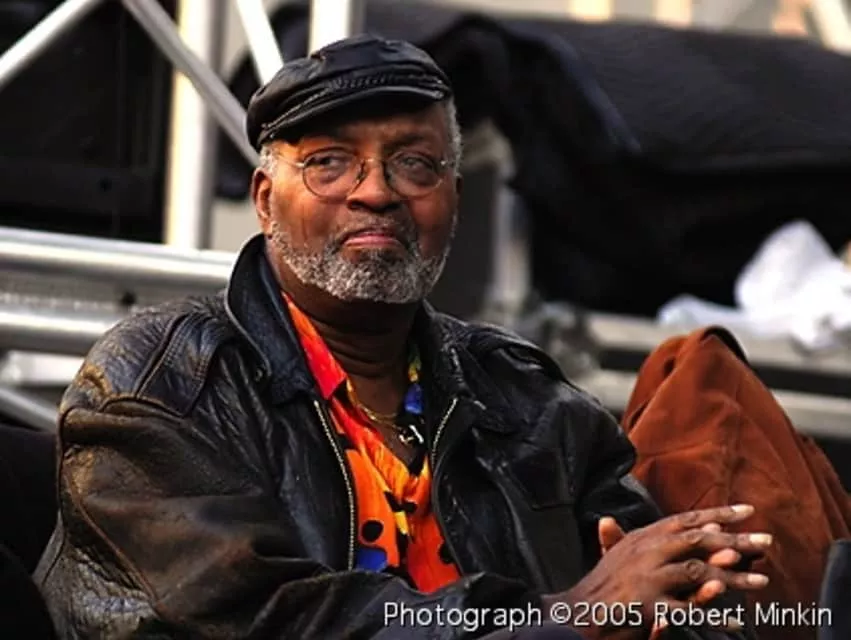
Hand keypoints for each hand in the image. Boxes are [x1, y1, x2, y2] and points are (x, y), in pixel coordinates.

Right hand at [549, 505, 771, 638]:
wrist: (574, 613)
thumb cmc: (598, 587)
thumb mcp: (610, 557)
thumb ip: (616, 538)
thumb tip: (608, 519)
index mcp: (641, 537)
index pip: (685, 520)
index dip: (717, 513)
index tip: (747, 510)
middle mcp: (645, 551)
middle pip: (697, 540)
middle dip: (735, 540)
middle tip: (767, 542)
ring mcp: (646, 577)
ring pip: (696, 573)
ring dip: (731, 579)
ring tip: (760, 581)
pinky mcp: (647, 605)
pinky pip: (688, 612)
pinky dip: (713, 616)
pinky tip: (735, 621)